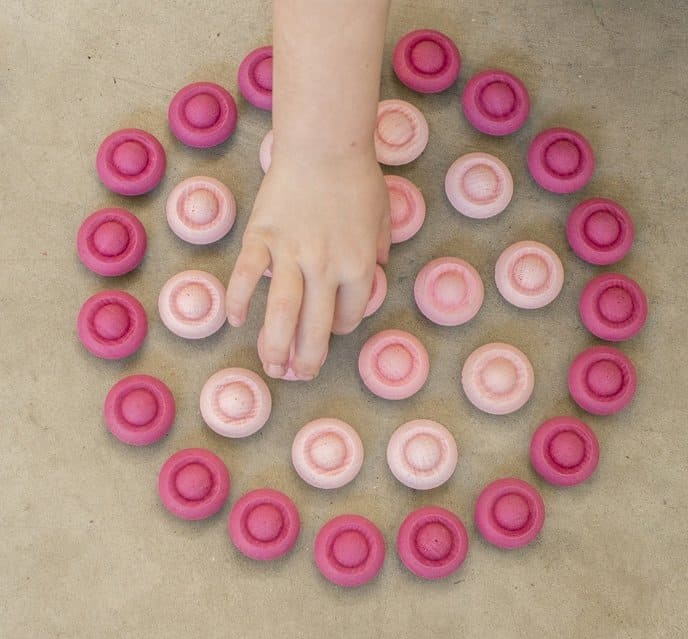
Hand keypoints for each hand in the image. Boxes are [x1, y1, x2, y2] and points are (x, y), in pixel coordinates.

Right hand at [226, 152, 390, 379]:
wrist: (323, 145)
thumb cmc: (357, 178)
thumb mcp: (384, 216)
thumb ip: (382, 247)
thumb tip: (381, 266)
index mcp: (359, 268)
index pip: (349, 317)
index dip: (340, 329)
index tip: (331, 330)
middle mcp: (325, 269)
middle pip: (316, 327)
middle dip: (308, 358)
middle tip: (299, 375)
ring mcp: (291, 255)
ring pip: (281, 314)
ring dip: (274, 346)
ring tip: (272, 367)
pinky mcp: (262, 239)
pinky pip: (246, 277)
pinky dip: (237, 301)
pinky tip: (235, 320)